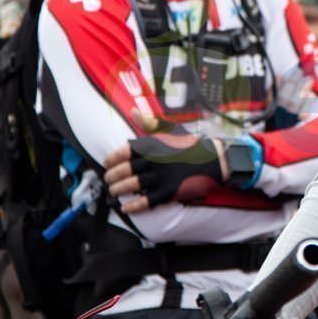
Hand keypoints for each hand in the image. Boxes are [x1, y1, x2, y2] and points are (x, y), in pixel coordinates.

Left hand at [104, 134, 225, 212]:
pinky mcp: (169, 191)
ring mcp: (162, 176)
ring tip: (113, 191)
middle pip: (125, 170)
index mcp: (153, 144)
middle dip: (112, 176)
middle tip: (107, 180)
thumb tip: (134, 111)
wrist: (211, 160)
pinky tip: (125, 207)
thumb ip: (149, 122)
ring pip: (133, 185)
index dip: (111, 158)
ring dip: (119, 190)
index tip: (106, 163)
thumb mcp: (169, 130)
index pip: (124, 152)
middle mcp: (155, 160)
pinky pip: (147, 201)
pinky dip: (134, 206)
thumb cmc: (188, 145)